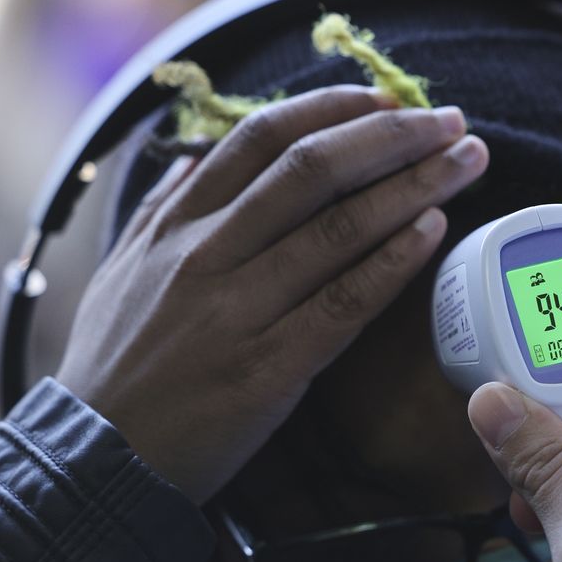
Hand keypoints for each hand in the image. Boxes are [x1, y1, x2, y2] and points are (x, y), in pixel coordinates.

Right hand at [57, 86, 487, 502]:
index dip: (333, 109)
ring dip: (413, 186)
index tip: (387, 99)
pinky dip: (393, 261)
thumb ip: (160, 209)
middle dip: (392, 136)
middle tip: (452, 124)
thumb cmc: (115, 369)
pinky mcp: (269, 368)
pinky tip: (433, 232)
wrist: (95, 462)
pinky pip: (343, 303)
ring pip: (338, 227)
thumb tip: (193, 157)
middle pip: (312, 168)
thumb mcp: (120, 271)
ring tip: (466, 164)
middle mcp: (207, 254)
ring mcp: (239, 310)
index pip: (261, 138)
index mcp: (176, 224)